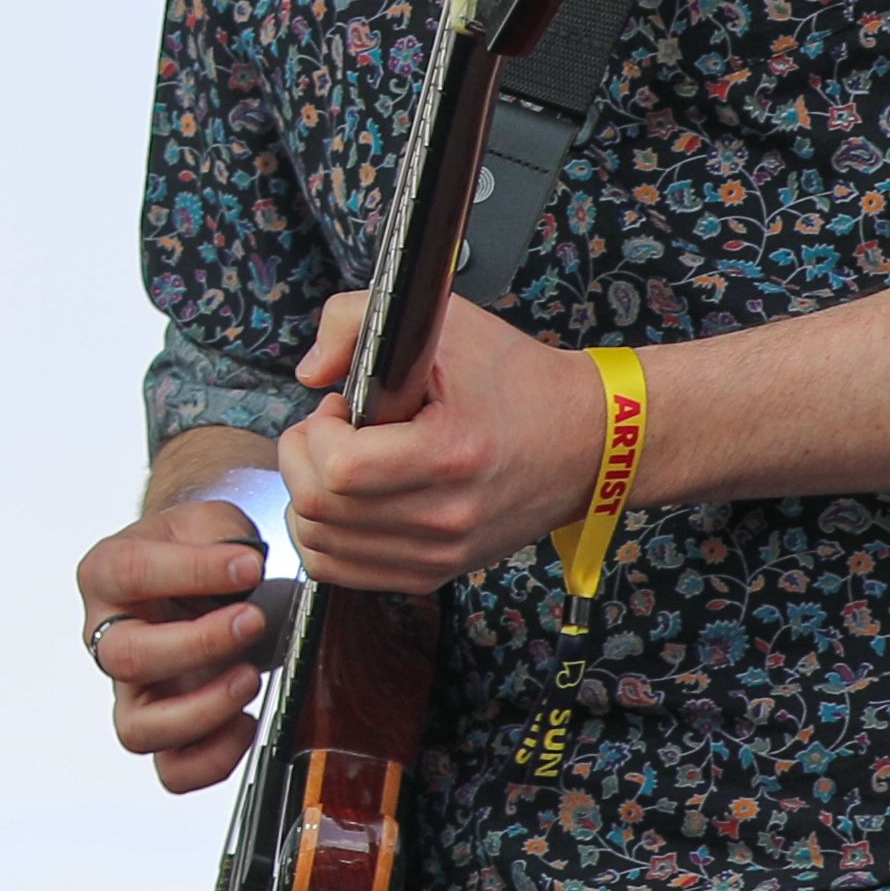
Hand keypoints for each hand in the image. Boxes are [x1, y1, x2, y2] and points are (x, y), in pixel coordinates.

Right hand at [81, 482, 279, 796]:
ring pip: (138, 729)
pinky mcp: (161, 729)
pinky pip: (171, 770)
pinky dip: (212, 759)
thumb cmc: (199, 550)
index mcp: (106, 575)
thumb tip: (241, 568)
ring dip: (200, 711)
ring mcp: (131, 690)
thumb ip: (220, 534)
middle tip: (253, 620)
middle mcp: (107, 637)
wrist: (200, 578)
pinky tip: (246, 722)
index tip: (249, 566)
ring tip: (249, 678)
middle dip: (198, 643)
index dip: (191, 572)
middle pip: (125, 658)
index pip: (128, 574)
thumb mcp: (209, 521)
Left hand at [281, 288, 612, 592]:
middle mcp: (446, 515)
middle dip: (302, 458)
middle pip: (319, 508)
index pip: (339, 467)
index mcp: (451, 453)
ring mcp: (440, 552)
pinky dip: (324, 536)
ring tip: (339, 463)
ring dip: (307, 497)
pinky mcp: (435, 571)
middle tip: (331, 431)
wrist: (587, 441)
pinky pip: (343, 571)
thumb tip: (308, 372)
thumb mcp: (444, 323)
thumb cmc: (518, 380)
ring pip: (320, 545)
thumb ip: (354, 319)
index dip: (317, 431)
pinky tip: (344, 500)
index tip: (340, 407)